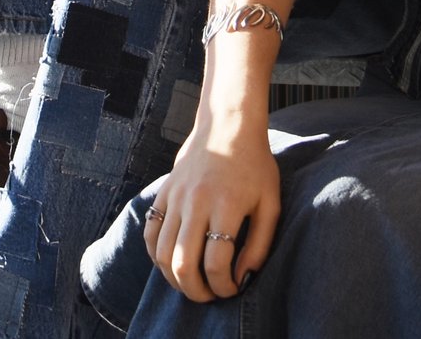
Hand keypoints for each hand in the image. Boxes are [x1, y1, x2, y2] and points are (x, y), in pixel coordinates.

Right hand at [146, 128, 281, 301]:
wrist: (227, 125)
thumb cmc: (255, 165)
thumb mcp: (270, 202)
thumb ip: (260, 243)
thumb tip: (243, 277)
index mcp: (226, 205)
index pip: (216, 262)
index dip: (224, 286)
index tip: (232, 289)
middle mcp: (196, 202)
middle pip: (183, 263)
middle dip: (195, 291)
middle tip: (208, 296)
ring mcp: (176, 197)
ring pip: (162, 253)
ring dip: (174, 278)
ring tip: (190, 284)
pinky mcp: (163, 192)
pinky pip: (150, 233)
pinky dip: (156, 255)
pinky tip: (171, 262)